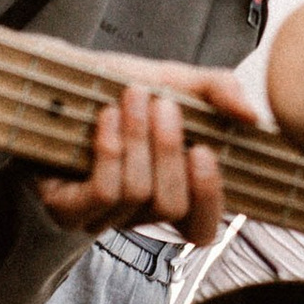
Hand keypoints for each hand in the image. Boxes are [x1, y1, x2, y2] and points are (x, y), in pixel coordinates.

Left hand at [34, 81, 225, 247]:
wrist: (51, 74)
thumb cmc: (114, 85)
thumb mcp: (172, 80)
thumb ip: (216, 91)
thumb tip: (252, 115)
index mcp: (167, 192)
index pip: (201, 228)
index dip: (210, 199)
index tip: (205, 152)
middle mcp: (134, 214)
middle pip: (172, 206)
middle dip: (170, 151)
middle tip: (164, 105)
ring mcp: (99, 217)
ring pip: (137, 195)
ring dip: (138, 140)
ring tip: (132, 97)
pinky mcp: (66, 209)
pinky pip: (102, 192)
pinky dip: (110, 150)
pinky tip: (107, 117)